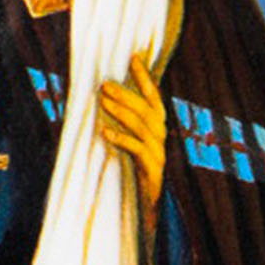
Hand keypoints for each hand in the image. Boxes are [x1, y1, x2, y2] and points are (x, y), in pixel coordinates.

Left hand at [99, 51, 166, 219]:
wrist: (147, 207)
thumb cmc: (134, 170)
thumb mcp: (131, 142)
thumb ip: (124, 122)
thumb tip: (102, 96)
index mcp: (157, 127)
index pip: (153, 96)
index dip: (145, 77)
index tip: (134, 57)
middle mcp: (161, 137)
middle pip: (147, 110)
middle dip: (126, 95)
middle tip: (104, 85)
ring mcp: (158, 154)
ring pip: (143, 127)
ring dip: (122, 113)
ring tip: (103, 102)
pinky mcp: (152, 171)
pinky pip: (137, 151)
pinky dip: (121, 140)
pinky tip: (105, 134)